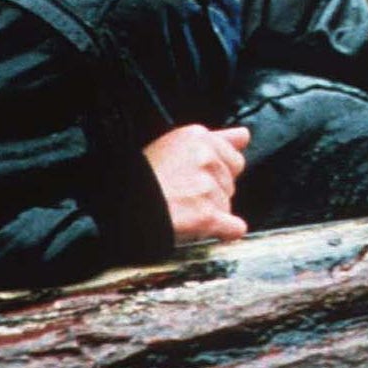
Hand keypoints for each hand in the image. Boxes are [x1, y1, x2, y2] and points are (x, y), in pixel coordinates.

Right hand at [143, 124, 250, 245]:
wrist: (122, 209)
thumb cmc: (141, 180)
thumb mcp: (174, 147)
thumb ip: (216, 139)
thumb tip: (244, 136)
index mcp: (197, 137)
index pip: (232, 156)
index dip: (215, 172)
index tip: (195, 180)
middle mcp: (206, 158)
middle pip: (231, 181)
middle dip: (214, 191)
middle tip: (185, 196)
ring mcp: (207, 187)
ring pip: (228, 205)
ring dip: (210, 212)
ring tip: (181, 211)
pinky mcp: (207, 215)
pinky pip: (233, 226)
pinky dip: (225, 232)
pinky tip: (207, 230)